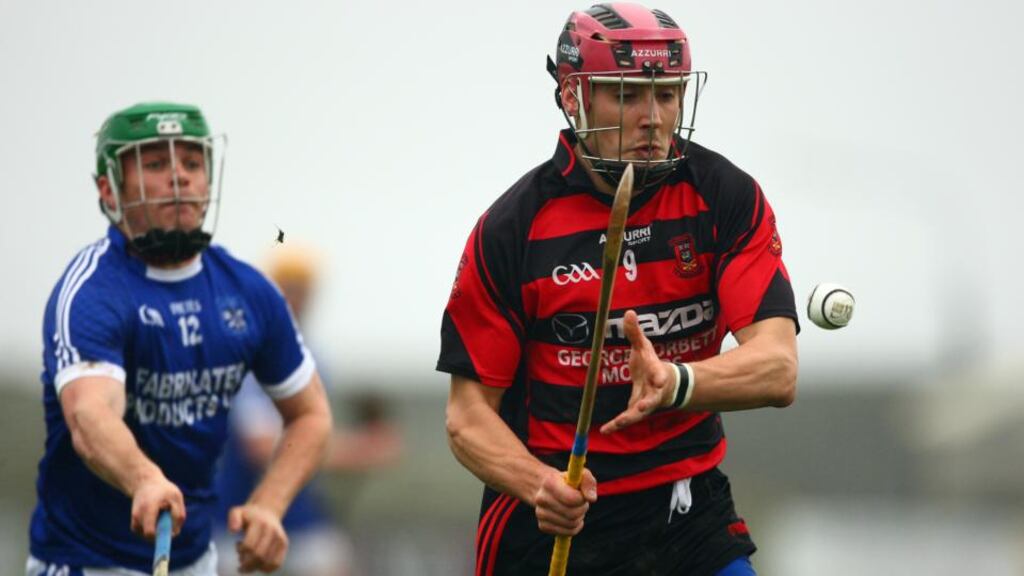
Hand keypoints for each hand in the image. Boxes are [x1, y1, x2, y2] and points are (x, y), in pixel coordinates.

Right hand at [130, 473, 184, 539]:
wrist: (145, 483)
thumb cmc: (164, 491)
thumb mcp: (176, 497)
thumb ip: (178, 514)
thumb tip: (175, 533)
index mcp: (148, 508)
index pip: (150, 532)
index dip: (160, 538)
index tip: (170, 535)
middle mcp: (138, 516)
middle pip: (150, 537)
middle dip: (162, 533)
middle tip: (167, 519)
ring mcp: (134, 521)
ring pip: (149, 537)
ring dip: (158, 531)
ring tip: (160, 515)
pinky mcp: (134, 525)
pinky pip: (146, 535)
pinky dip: (153, 530)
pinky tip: (156, 518)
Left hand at [228, 503, 288, 573]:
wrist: (267, 511)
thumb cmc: (248, 515)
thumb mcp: (237, 511)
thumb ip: (233, 518)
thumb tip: (233, 530)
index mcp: (260, 523)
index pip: (249, 546)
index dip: (241, 552)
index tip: (237, 547)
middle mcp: (272, 530)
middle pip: (259, 556)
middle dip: (246, 564)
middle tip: (240, 562)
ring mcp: (280, 538)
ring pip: (267, 563)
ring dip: (255, 567)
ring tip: (249, 561)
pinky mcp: (284, 544)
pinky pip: (276, 564)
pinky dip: (265, 569)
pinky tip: (258, 564)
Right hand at [532, 467, 597, 535]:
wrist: (546, 489)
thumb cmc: (567, 481)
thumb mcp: (579, 476)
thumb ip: (588, 482)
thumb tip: (591, 498)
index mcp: (549, 483)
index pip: (571, 499)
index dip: (582, 499)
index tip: (582, 495)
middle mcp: (541, 499)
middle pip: (572, 514)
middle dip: (582, 509)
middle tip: (582, 502)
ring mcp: (540, 514)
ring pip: (571, 524)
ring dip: (579, 517)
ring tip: (576, 508)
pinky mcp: (543, 526)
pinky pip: (568, 532)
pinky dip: (575, 526)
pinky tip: (572, 518)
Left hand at [600, 310, 677, 433]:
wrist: (664, 385)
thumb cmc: (651, 364)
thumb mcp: (644, 347)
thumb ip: (635, 333)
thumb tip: (629, 312)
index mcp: (656, 374)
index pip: (659, 375)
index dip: (659, 376)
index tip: (659, 378)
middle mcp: (653, 392)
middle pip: (652, 399)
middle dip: (647, 404)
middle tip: (641, 408)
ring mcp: (646, 405)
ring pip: (638, 414)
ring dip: (629, 418)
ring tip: (617, 423)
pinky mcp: (636, 412)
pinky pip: (626, 420)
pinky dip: (616, 425)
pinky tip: (604, 430)